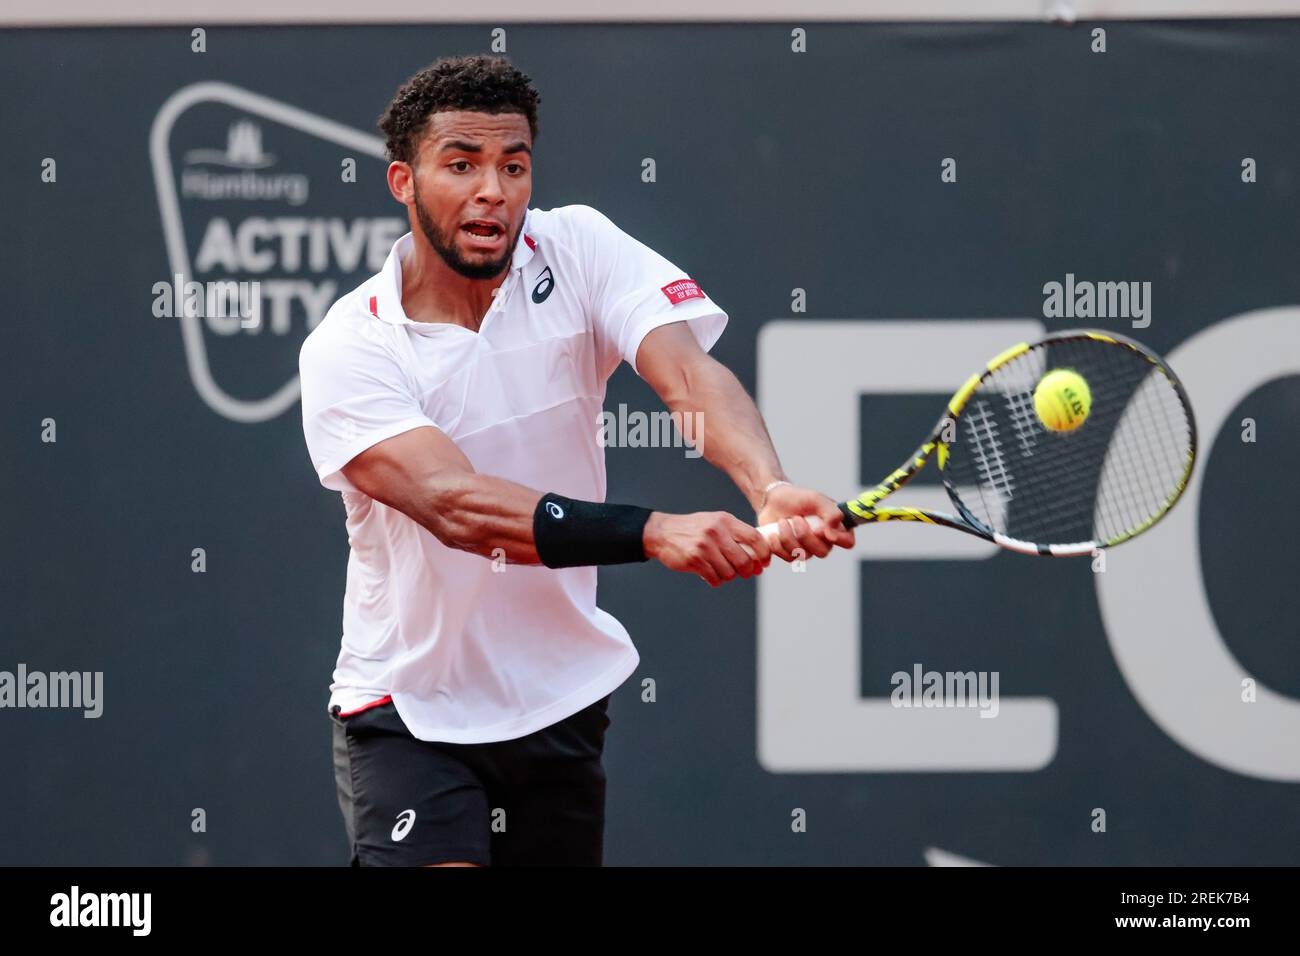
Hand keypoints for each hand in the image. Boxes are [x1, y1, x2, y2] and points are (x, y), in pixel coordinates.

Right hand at [643, 511, 772, 586]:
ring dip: (728, 576)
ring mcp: (705, 546)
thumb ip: (735, 533)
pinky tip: (709, 574)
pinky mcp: (695, 559)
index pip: (755, 538)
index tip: (764, 562)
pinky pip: (715, 578)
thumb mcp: (715, 522)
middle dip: (747, 571)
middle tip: (744, 573)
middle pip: (744, 560)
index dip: (764, 553)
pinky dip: (715, 580)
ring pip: (730, 572)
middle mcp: (717, 532)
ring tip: (720, 570)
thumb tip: (757, 554)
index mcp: (725, 521)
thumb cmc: (692, 529)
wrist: (662, 532)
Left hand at [756, 484, 854, 561]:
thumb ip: (830, 512)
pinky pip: (789, 558)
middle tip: (796, 518)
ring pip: (804, 556)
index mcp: (835, 527)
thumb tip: (833, 531)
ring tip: (782, 521)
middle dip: (805, 535)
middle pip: (822, 552)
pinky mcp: (791, 554)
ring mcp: (808, 550)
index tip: (820, 528)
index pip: (847, 541)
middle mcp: (824, 542)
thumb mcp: (816, 499)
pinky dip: (779, 545)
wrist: (773, 501)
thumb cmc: (798, 498)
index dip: (838, 539)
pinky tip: (773, 533)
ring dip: (789, 538)